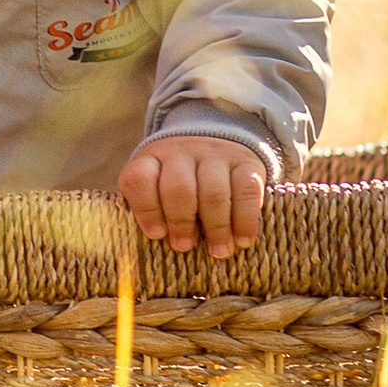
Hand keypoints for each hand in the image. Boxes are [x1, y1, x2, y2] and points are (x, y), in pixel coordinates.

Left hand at [117, 134, 267, 260]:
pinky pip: (247, 191)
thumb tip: (155, 244)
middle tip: (184, 246)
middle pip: (178, 188)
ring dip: (216, 227)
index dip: (146, 209)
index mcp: (152, 158)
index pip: (140, 178)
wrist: (218, 135)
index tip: (157, 235)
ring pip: (214, 192)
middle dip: (181, 222)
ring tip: (218, 251)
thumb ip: (151, 207)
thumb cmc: (181, 178)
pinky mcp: (246, 162)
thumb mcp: (158, 182)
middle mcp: (182, 153)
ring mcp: (215, 155)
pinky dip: (245, 220)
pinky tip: (243, 240)